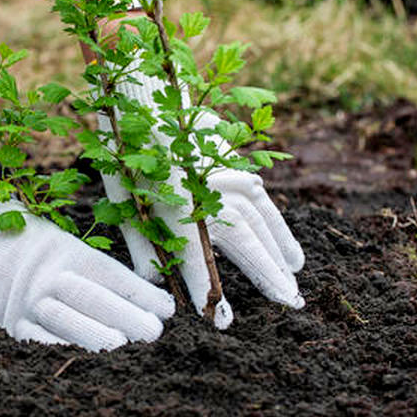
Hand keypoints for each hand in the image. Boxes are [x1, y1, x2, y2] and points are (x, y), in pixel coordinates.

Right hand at [0, 163, 174, 350]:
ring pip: (64, 321)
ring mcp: (26, 299)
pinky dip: (60, 351)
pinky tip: (83, 361)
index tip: (167, 310)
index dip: (139, 293)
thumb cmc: (31, 248)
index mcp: (66, 252)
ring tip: (121, 348)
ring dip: (94, 336)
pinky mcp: (9, 322)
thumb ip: (101, 273)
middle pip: (90, 297)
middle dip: (124, 315)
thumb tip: (152, 301)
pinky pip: (36, 340)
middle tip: (153, 333)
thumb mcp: (66, 247)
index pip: (110, 274)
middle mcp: (47, 275)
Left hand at [98, 74, 304, 328]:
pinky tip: (287, 246)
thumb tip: (153, 281)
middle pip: (243, 239)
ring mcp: (219, 175)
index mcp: (170, 205)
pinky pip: (259, 195)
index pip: (195, 259)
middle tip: (291, 304)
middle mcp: (202, 191)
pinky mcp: (227, 162)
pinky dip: (276, 222)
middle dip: (267, 275)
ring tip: (295, 281)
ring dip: (278, 251)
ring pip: (258, 218)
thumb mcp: (121, 202)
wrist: (137, 94)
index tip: (222, 322)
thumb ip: (140, 244)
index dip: (208, 293)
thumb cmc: (122, 154)